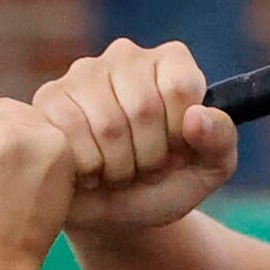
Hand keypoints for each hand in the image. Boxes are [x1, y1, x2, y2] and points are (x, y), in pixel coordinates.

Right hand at [33, 38, 239, 233]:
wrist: (116, 213)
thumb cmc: (166, 183)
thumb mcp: (209, 169)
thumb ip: (220, 141)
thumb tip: (197, 117)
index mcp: (171, 61)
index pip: (181, 86)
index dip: (180, 133)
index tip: (177, 150)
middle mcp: (125, 56)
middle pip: (143, 106)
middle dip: (149, 155)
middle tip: (145, 166)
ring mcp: (83, 74)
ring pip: (107, 124)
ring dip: (118, 165)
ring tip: (119, 169)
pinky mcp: (49, 98)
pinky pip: (70, 135)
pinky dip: (88, 167)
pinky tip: (90, 169)